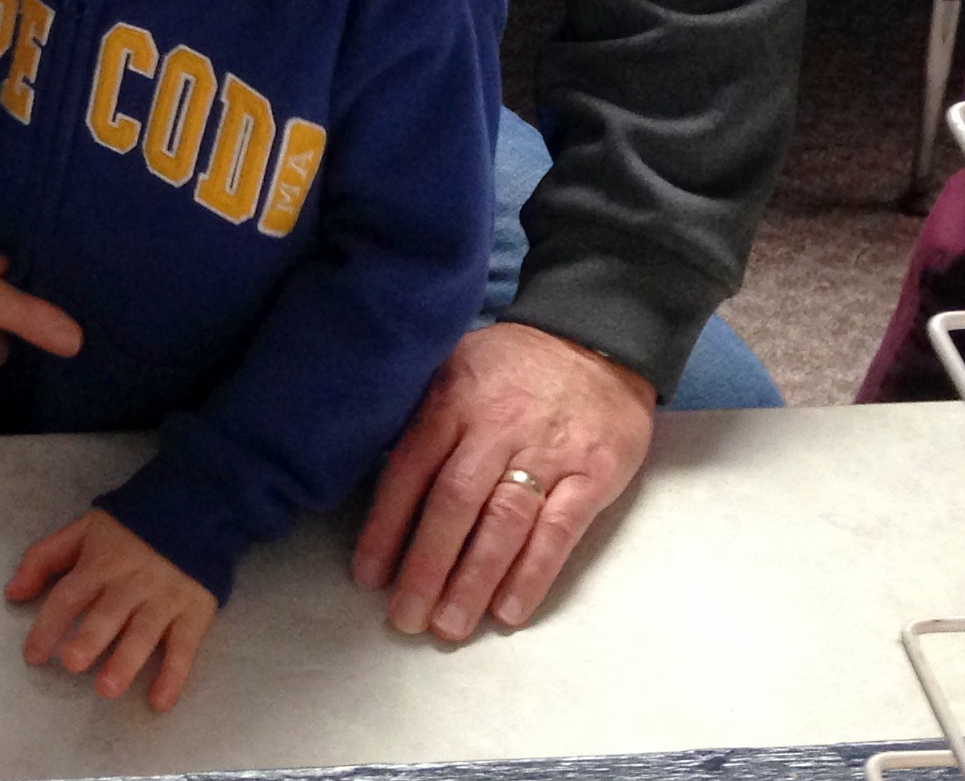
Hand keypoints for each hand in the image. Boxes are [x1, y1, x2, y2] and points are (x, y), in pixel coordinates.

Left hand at [7, 510, 217, 711]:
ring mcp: (163, 600)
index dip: (48, 625)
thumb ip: (44, 558)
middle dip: (89, 638)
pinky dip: (174, 675)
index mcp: (100, 564)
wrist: (192, 512)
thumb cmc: (128, 530)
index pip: (69, 595)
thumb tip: (12, 593)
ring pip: (143, 632)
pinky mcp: (193, 614)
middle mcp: (130, 584)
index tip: (33, 656)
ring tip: (107, 688)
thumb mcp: (82, 531)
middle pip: (107, 613)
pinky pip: (184, 647)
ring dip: (126, 660)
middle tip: (72, 664)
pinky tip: (159, 702)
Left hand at [349, 322, 655, 640]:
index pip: (411, 470)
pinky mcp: (592, 473)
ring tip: (449, 625)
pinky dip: (532, 573)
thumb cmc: (513, 365)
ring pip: (503, 522)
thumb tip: (367, 466)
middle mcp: (496, 425)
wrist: (597, 339)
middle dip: (426, 566)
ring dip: (473, 580)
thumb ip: (418, 414)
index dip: (387, 527)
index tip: (369, 576)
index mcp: (453, 398)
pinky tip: (508, 610)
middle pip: (454, 503)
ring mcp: (547, 450)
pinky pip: (559, 530)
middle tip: (406, 617)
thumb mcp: (454, 365)